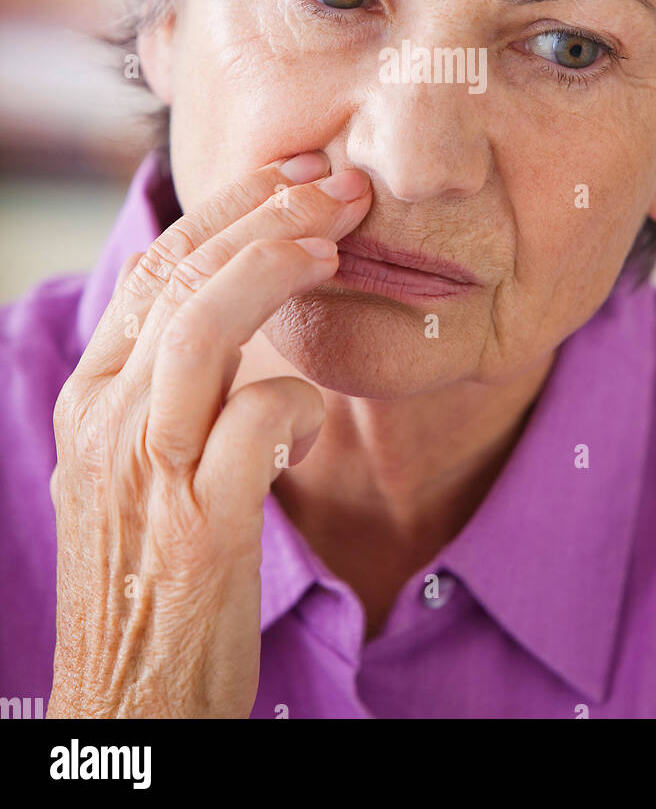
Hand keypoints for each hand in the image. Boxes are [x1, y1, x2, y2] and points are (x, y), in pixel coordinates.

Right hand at [47, 153, 371, 718]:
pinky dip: (295, 398)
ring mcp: (147, 471)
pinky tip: (315, 410)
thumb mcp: (144, 466)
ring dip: (274, 271)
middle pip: (181, 279)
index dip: (228, 208)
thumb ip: (183, 388)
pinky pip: (253, 426)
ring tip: (335, 240)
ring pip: (200, 329)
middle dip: (266, 215)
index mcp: (94, 396)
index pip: (157, 267)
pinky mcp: (199, 528)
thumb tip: (255, 312)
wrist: (127, 703)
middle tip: (337, 186)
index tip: (292, 174)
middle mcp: (108, 420)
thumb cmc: (153, 575)